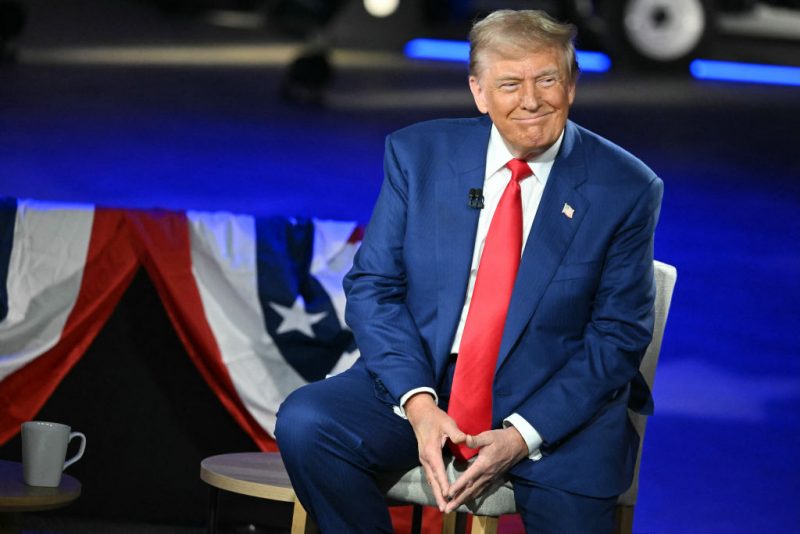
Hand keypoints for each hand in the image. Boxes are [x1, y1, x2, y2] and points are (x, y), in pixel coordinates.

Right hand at [404, 393, 466, 511]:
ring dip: (436, 493)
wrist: (420, 413)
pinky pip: (430, 476)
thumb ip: (456, 433)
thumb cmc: (436, 418)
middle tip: (445, 509)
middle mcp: (425, 458)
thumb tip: (464, 440)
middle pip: (433, 481)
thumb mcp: (448, 423)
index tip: (450, 496)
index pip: (439, 471)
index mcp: (431, 451)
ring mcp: (423, 459)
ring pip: (430, 480)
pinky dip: (435, 486)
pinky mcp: (424, 459)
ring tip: (443, 506)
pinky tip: (439, 493)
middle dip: (439, 496)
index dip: (444, 484)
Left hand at [443, 426, 527, 513]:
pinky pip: (482, 491)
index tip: (448, 494)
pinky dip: (473, 497)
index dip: (458, 486)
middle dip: (458, 500)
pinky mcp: (493, 479)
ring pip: (476, 492)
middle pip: (470, 490)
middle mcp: (486, 475)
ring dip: (464, 501)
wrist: (517, 444)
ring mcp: (490, 478)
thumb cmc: (501, 439)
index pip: (468, 478)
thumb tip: (463, 438)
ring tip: (453, 508)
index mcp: (483, 464)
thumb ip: (474, 440)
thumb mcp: (487, 436)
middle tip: (447, 509)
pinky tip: (467, 500)